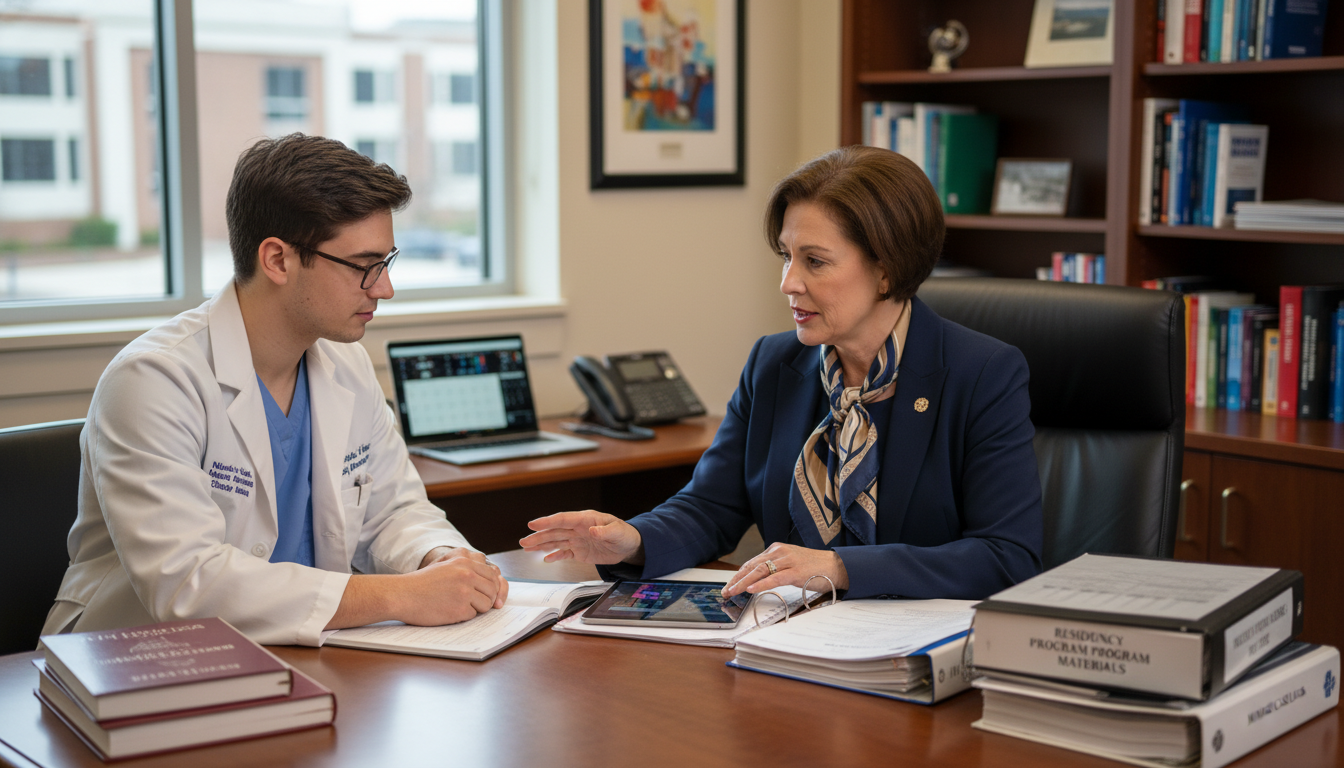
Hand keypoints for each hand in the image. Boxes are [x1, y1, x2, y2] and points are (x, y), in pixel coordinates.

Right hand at [420, 547, 508, 608]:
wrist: (402, 594)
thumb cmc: (422, 583)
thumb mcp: (445, 565)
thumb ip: (466, 567)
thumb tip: (492, 578)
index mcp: (464, 561)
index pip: (492, 574)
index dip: (491, 586)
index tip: (485, 593)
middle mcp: (467, 574)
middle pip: (492, 589)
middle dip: (486, 598)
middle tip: (474, 603)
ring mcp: (464, 592)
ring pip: (486, 604)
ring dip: (476, 608)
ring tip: (458, 606)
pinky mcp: (459, 609)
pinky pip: (473, 615)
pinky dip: (463, 616)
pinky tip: (449, 611)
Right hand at [519, 511, 643, 564]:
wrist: (630, 546)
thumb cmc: (625, 534)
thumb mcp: (618, 532)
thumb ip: (605, 531)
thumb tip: (592, 530)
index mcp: (585, 520)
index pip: (563, 519)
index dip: (547, 522)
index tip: (533, 524)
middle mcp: (578, 529)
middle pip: (555, 531)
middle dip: (538, 536)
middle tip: (524, 541)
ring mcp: (578, 540)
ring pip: (556, 541)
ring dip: (541, 545)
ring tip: (526, 548)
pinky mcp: (580, 551)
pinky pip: (564, 553)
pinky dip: (554, 556)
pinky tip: (545, 559)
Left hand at [720, 543, 849, 598]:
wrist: (836, 566)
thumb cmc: (813, 567)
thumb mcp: (789, 563)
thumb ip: (774, 568)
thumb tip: (756, 580)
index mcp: (776, 549)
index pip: (752, 562)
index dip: (738, 575)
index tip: (729, 585)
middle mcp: (780, 552)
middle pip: (752, 566)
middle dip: (736, 579)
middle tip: (725, 591)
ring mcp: (788, 561)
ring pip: (760, 571)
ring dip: (743, 583)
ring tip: (733, 591)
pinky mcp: (796, 572)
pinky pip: (775, 578)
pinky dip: (761, 584)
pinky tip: (751, 589)